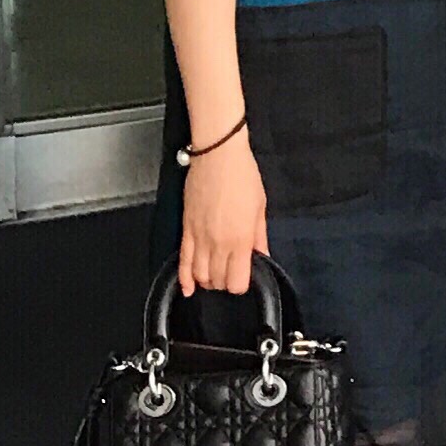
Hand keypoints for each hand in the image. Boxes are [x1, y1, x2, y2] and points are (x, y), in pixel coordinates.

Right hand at [177, 130, 266, 298]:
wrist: (218, 157)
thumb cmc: (243, 177)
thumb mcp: (260, 208)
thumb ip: (260, 236)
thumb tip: (263, 255)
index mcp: (241, 239)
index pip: (237, 280)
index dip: (242, 284)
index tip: (246, 277)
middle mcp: (218, 243)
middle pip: (218, 280)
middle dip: (225, 283)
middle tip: (232, 273)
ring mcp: (199, 237)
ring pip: (200, 274)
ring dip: (208, 280)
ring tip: (215, 276)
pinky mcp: (186, 230)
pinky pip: (182, 260)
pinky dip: (184, 278)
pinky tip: (188, 288)